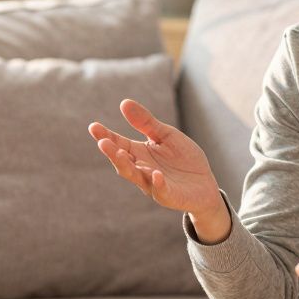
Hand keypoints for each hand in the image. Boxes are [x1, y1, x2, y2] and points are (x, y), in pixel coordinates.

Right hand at [87, 99, 227, 237]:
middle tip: (102, 142)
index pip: (119, 144)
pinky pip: (161, 190)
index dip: (106, 136)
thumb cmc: (183, 159)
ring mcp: (153, 184)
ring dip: (127, 166)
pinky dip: (157, 183)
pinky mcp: (168, 195)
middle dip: (112, 152)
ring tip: (119, 154)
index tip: (93, 127)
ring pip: (136, 176)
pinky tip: (155, 174)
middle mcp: (142, 169)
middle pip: (122, 161)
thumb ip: (146, 122)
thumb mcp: (166, 135)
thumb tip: (124, 102)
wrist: (205, 184)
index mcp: (140, 153)